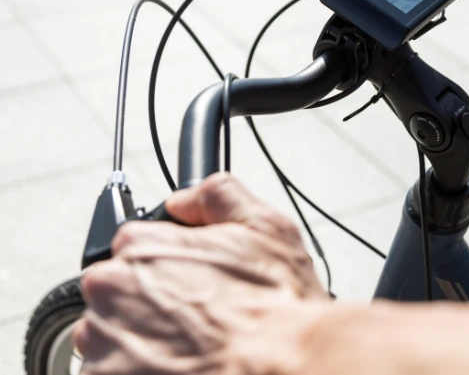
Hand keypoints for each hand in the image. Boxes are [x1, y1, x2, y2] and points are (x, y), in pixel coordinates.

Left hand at [74, 173, 327, 374]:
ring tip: (189, 348)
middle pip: (117, 291)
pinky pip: (110, 371)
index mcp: (141, 245)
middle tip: (194, 318)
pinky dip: (137, 371)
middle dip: (149, 303)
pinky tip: (179, 367)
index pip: (134, 245)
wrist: (280, 366)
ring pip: (110, 335)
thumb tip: (183, 200)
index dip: (168, 264)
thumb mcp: (267, 227)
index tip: (190, 282)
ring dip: (139, 340)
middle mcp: (112, 289)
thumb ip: (217, 196)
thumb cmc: (274, 306)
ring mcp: (104, 340)